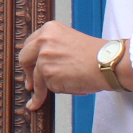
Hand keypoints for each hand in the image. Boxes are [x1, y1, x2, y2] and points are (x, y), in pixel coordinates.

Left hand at [17, 22, 132, 108]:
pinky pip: (44, 88)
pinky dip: (43, 96)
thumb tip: (41, 64)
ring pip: (35, 77)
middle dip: (26, 72)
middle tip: (29, 83)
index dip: (30, 58)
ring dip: (36, 90)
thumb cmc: (96, 55)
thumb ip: (55, 48)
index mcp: (50, 29)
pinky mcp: (47, 73)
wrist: (108, 63)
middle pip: (24, 58)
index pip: (31, 44)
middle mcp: (44, 40)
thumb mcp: (71, 42)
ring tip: (35, 100)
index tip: (30, 67)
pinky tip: (38, 103)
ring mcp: (44, 56)